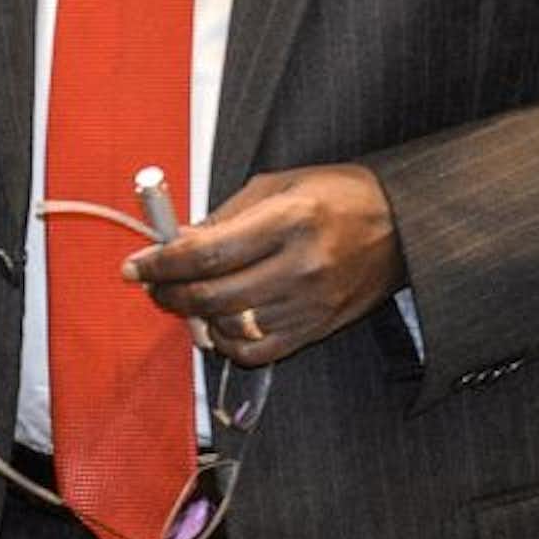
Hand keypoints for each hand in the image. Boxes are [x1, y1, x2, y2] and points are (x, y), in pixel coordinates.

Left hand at [121, 164, 403, 367]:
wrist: (403, 226)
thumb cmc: (337, 195)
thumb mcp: (277, 186)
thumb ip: (223, 217)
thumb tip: (175, 241)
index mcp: (288, 220)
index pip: (207, 253)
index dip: (162, 264)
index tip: (135, 266)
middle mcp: (301, 266)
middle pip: (213, 295)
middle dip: (169, 293)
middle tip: (151, 284)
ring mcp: (311, 303)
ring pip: (231, 327)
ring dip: (194, 318)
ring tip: (183, 299)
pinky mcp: (319, 328)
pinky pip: (259, 352)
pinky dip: (227, 343)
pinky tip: (217, 323)